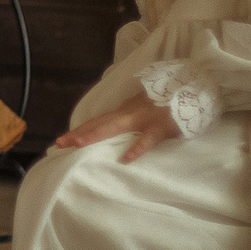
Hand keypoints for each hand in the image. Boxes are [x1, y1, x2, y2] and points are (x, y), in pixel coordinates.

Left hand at [49, 99, 179, 162]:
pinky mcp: (160, 127)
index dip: (80, 130)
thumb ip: (130, 119)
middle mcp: (129, 113)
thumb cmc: (169, 104)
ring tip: (77, 144)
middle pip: (99, 123)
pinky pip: (147, 139)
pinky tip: (125, 159)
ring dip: (95, 134)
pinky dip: (136, 148)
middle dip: (78, 133)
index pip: (98, 121)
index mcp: (125, 111)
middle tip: (59, 143)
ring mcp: (144, 119)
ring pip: (115, 127)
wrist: (192, 90)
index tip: (62, 140)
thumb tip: (114, 131)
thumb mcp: (145, 110)